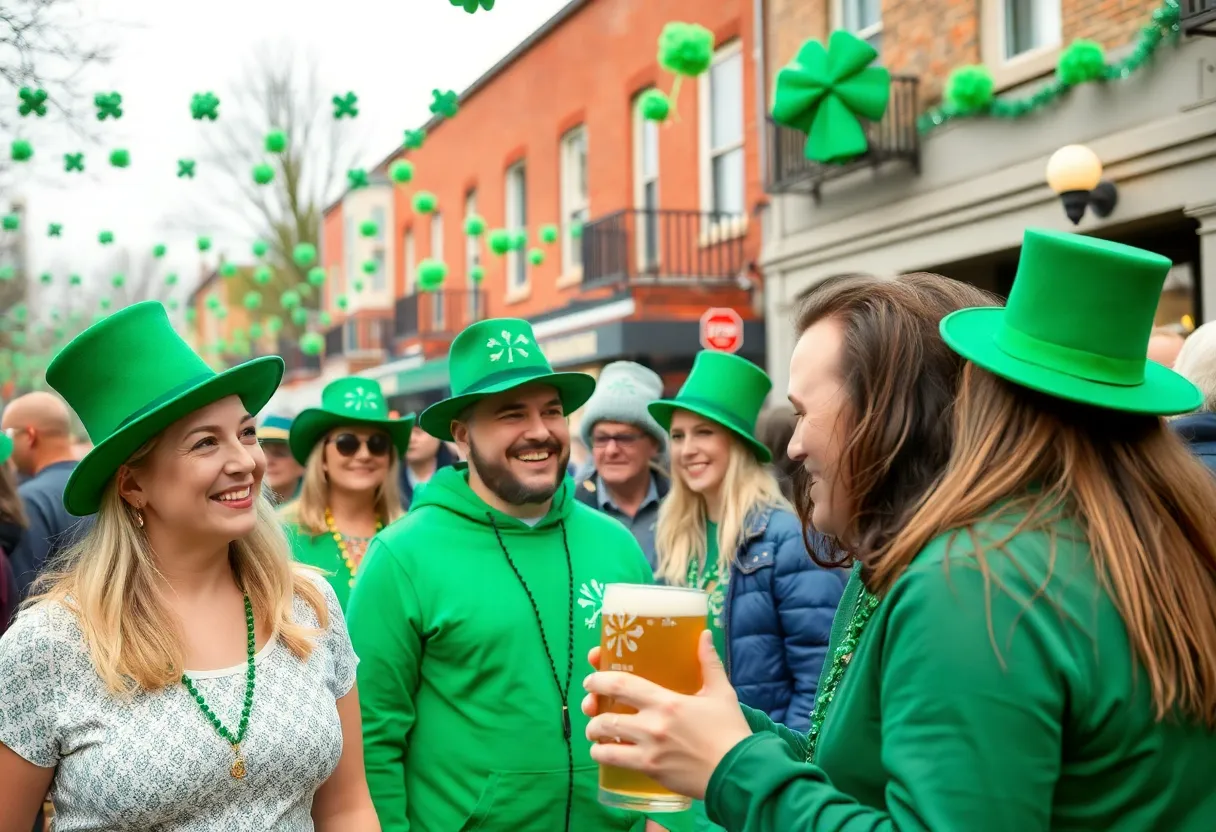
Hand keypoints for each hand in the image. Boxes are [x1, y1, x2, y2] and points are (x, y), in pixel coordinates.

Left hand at [581, 630, 751, 800]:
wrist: (740, 772)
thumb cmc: (730, 731)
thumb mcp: (721, 693)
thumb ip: (708, 663)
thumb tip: (704, 635)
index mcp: (666, 701)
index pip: (621, 684)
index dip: (599, 680)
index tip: (591, 679)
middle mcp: (653, 725)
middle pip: (606, 716)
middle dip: (591, 711)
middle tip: (590, 707)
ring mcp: (649, 750)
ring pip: (605, 741)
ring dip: (593, 736)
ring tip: (594, 734)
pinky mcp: (650, 770)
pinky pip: (615, 761)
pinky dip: (603, 756)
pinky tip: (604, 753)